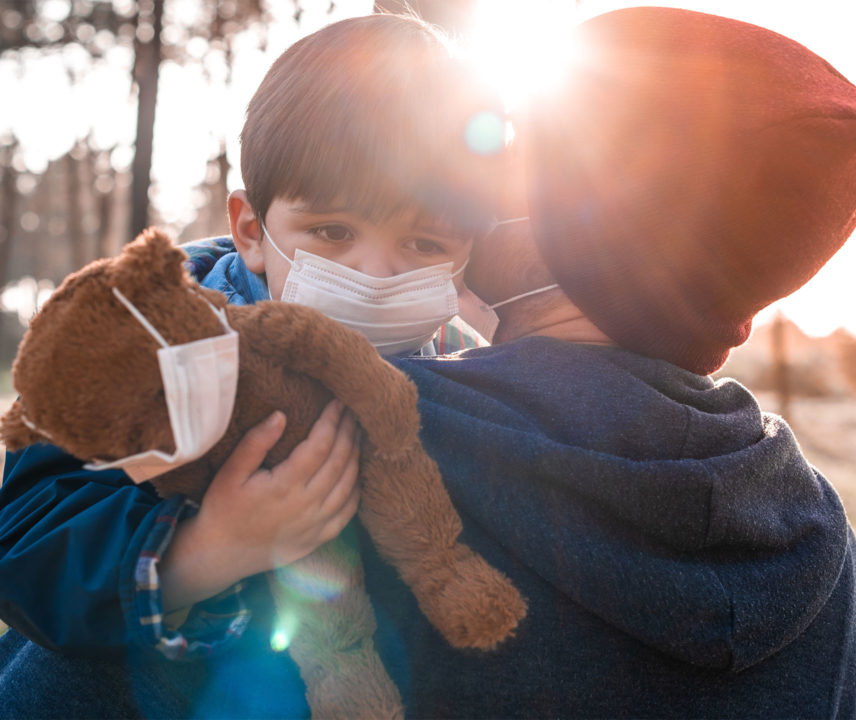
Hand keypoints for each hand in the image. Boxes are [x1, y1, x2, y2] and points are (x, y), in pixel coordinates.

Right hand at [160, 401, 360, 610]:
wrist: (221, 555)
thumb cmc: (223, 509)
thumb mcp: (229, 473)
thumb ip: (255, 443)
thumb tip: (281, 415)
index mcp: (284, 486)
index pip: (320, 445)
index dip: (332, 421)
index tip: (337, 403)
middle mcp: (306, 505)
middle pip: (340, 461)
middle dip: (348, 433)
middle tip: (352, 412)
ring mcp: (316, 524)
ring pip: (349, 484)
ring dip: (356, 456)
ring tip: (357, 434)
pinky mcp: (319, 538)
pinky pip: (348, 511)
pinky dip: (357, 488)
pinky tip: (355, 471)